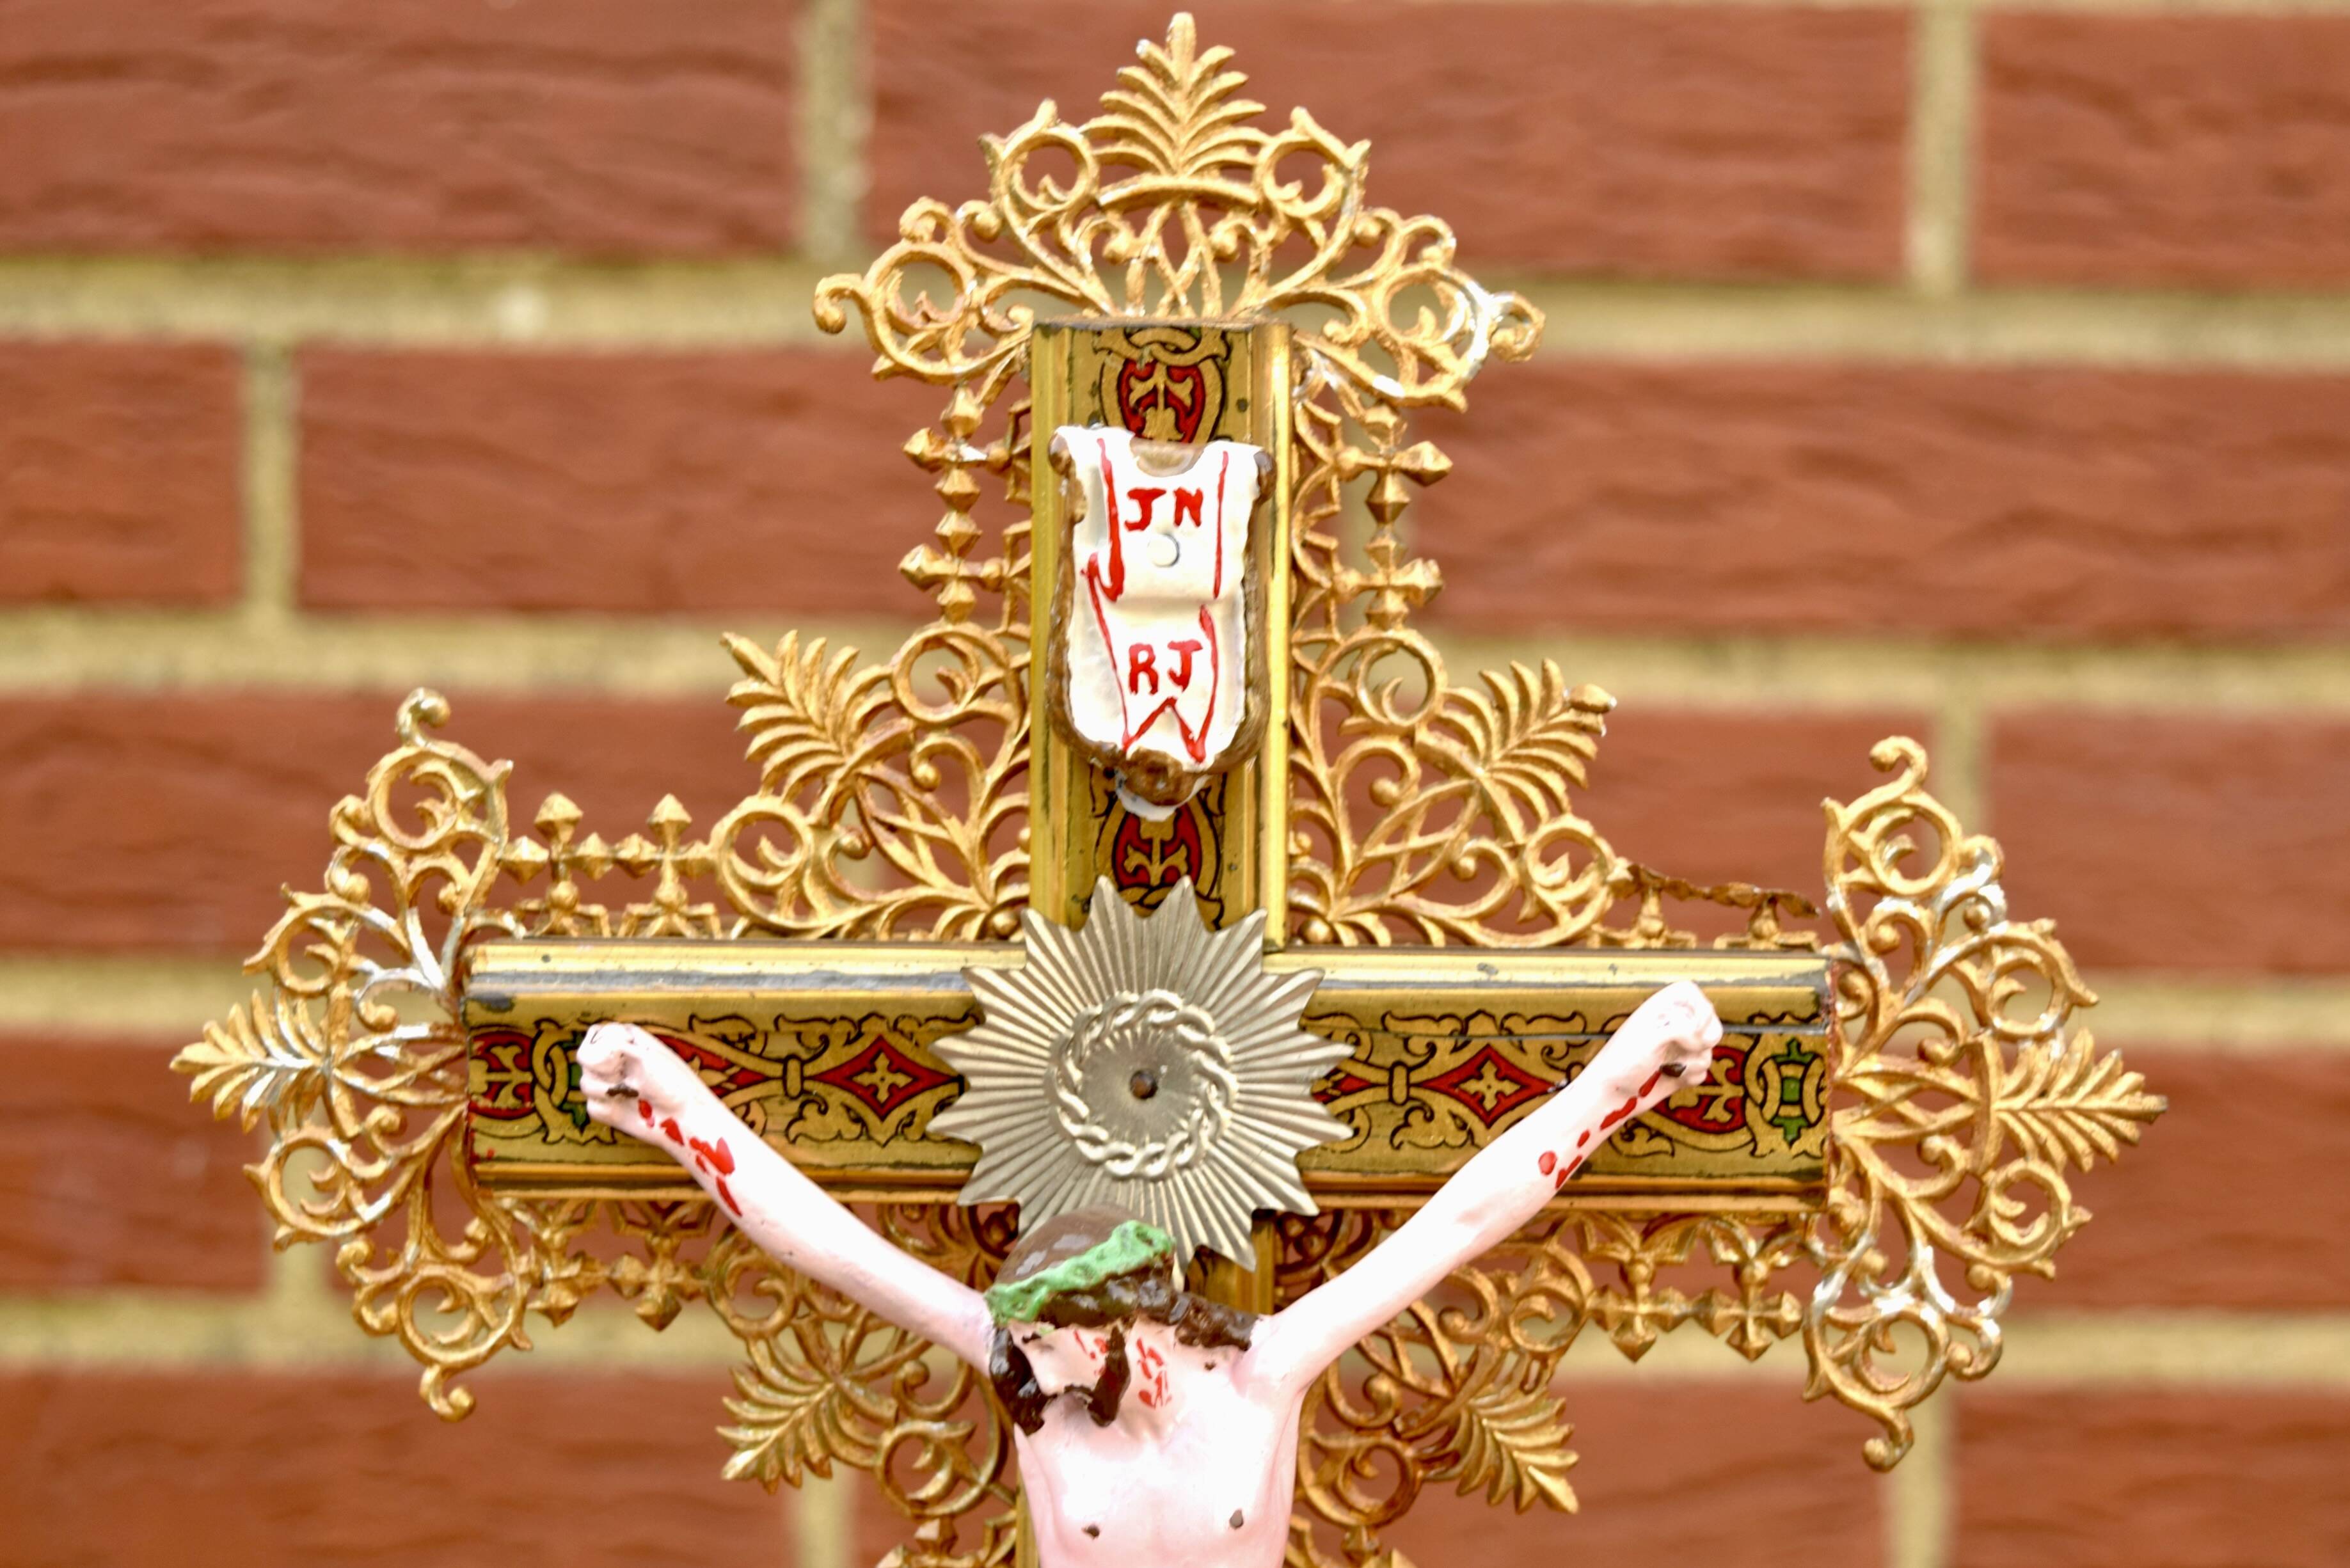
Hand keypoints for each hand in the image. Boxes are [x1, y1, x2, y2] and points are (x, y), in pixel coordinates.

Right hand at [579, 1021, 712, 1136]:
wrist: (683, 1117)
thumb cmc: (674, 1082)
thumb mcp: (646, 1054)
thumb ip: (613, 1046)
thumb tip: (588, 1052)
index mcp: (626, 1042)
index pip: (595, 1033)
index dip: (604, 1043)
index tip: (626, 1049)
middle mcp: (614, 1062)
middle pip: (583, 1057)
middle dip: (602, 1067)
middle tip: (627, 1075)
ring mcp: (608, 1086)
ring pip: (584, 1083)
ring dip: (607, 1089)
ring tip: (633, 1094)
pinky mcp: (606, 1110)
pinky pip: (591, 1106)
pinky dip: (608, 1109)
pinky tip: (628, 1109)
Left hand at [1593, 981, 1722, 1109]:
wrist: (1612, 1096)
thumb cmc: (1622, 1061)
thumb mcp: (1650, 1036)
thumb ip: (1680, 1029)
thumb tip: (1701, 1038)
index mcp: (1659, 1008)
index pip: (1690, 991)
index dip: (1701, 1006)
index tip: (1696, 1025)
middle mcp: (1671, 1025)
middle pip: (1709, 1022)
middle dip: (1704, 1039)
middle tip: (1688, 1048)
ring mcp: (1678, 1049)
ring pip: (1708, 1050)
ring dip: (1693, 1061)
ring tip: (1668, 1067)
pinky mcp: (1682, 1070)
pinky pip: (1702, 1071)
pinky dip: (1690, 1077)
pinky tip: (1672, 1079)